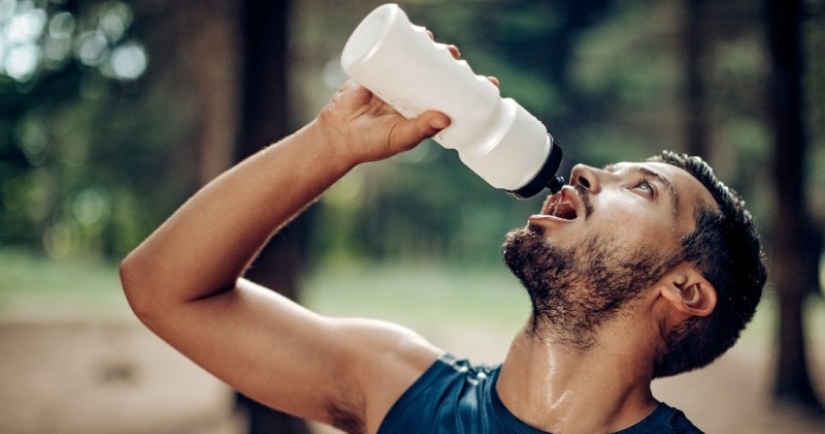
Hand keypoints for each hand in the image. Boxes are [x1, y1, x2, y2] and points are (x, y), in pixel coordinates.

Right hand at [314, 41, 498, 165]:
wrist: (336, 136)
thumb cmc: (371, 144)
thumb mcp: (400, 137)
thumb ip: (421, 129)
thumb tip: (446, 118)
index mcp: (423, 111)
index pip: (452, 96)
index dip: (469, 88)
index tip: (489, 82)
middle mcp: (412, 93)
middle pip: (436, 72)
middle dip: (449, 61)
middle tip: (457, 57)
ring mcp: (394, 80)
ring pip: (416, 59)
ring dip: (429, 47)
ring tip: (436, 42)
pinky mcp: (375, 70)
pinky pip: (390, 51)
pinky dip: (402, 40)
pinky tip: (414, 33)